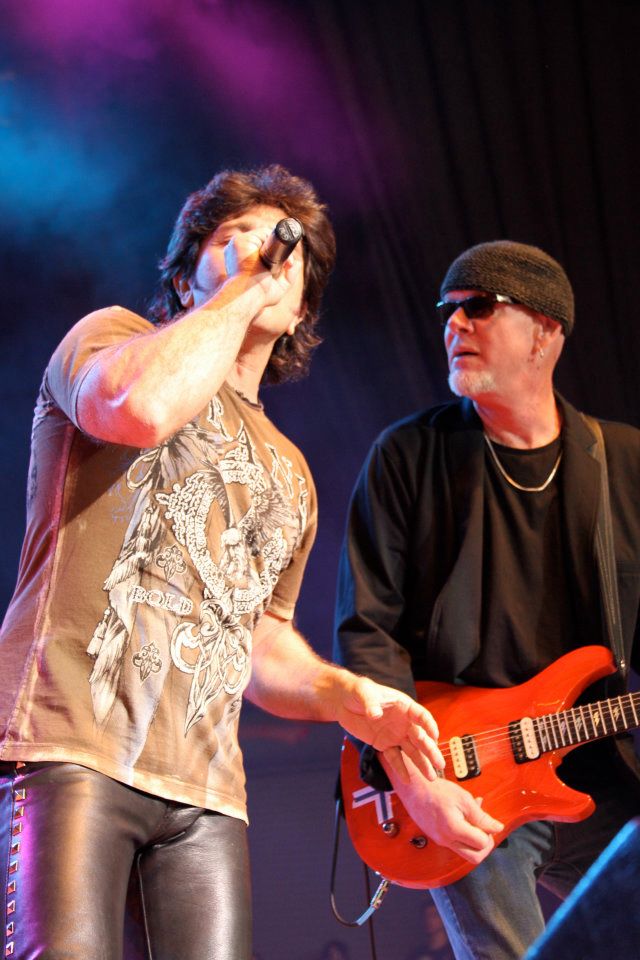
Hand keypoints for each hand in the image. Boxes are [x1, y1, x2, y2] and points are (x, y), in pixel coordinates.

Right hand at [224, 229, 301, 305]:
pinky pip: (263, 232)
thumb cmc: (258, 297)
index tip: (287, 263)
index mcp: (243, 259)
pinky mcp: (241, 241)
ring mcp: (238, 244)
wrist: (249, 297)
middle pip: (265, 241)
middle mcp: (238, 250)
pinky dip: (275, 238)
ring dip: (280, 244)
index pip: (262, 248)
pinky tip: (280, 251)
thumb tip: (297, 264)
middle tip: (289, 263)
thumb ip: (288, 277)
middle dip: (281, 248)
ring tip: (286, 261)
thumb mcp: (277, 288)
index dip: (276, 253)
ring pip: (265, 236)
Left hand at [335, 675, 444, 783]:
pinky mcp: (383, 744)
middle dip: (430, 751)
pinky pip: (394, 758)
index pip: (421, 715)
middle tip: (439, 764)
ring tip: (432, 777)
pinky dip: (400, 769)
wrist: (343, 701)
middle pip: (420, 737)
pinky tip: (407, 780)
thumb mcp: (363, 692)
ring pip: (411, 750)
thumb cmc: (357, 691)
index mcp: (403, 706)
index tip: (435, 736)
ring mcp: (394, 734)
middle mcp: (403, 722)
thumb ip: (370, 703)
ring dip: (421, 763)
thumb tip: (375, 715)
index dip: (429, 725)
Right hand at [383, 756, 503, 864]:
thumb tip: (497, 828)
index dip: (489, 834)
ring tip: (473, 820)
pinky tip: (463, 818)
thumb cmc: (437, 790)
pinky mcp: (436, 838)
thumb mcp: (464, 799)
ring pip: (465, 852)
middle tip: (485, 828)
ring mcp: (440, 841)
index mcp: (454, 830)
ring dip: (474, 841)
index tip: (488, 822)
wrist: (413, 788)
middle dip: (485, 845)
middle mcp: (446, 841)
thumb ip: (481, 816)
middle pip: (475, 858)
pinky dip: (463, 836)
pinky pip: (455, 844)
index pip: (481, 844)